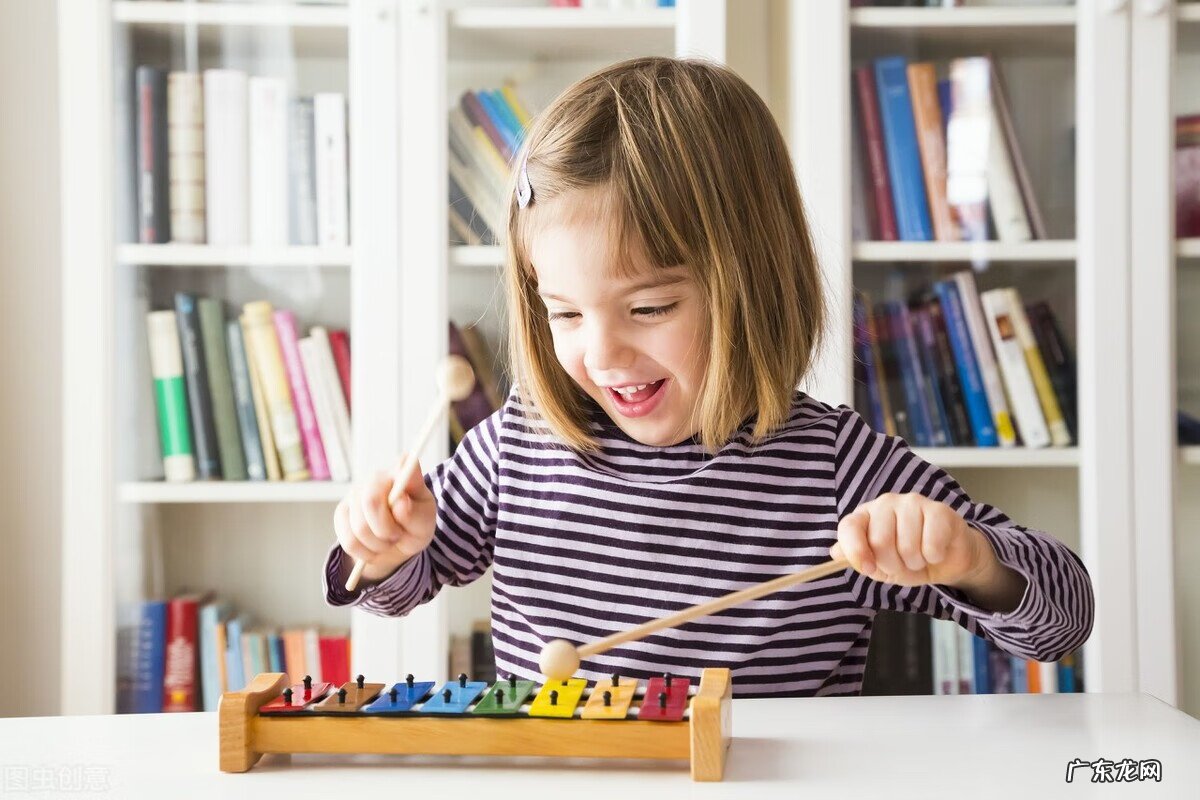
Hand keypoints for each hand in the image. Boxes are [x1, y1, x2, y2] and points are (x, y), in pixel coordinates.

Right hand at [334, 455, 435, 583]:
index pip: (399, 470)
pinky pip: (349, 541)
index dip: (400, 483)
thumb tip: (401, 502)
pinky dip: (364, 552)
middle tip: (397, 536)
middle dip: (386, 529)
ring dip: (378, 545)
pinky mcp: (341, 513)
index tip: (404, 501)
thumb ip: (415, 513)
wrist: (396, 543)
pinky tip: (373, 547)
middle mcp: (375, 478)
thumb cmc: (413, 526)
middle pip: (371, 502)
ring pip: (359, 528)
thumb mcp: (424, 523)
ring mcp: (355, 494)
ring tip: (387, 542)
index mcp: (401, 474)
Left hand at [830, 493, 986, 587]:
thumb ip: (855, 558)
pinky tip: (936, 551)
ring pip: (907, 545)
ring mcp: (912, 503)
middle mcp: (885, 504)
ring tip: (920, 557)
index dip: (855, 551)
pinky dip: (934, 557)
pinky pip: (931, 545)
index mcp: (865, 516)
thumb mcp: (877, 565)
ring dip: (915, 562)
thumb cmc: (907, 560)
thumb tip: (835, 553)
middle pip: (880, 541)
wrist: (945, 560)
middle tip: (903, 564)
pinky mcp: (938, 510)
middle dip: (893, 564)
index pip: (849, 527)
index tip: (868, 569)